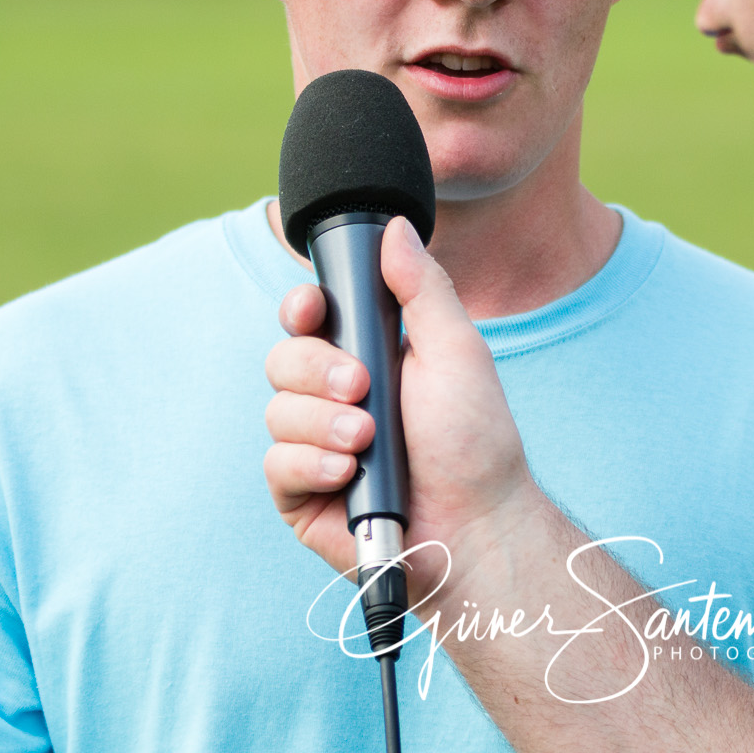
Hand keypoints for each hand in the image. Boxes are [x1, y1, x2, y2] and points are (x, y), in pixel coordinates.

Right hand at [263, 217, 537, 597]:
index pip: (309, 319)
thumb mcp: (455, 349)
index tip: (314, 308)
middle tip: (362, 386)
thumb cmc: (475, 440)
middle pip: (283, 357)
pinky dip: (312, 464)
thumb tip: (395, 228)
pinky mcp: (301, 495)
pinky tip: (348, 474)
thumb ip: (421, 287)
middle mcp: (334, 398)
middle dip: (318, 369)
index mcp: (367, 357)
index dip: (302, 307)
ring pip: (277, 410)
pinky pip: (276, 464)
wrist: (477, 524)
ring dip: (324, 422)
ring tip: (367, 440)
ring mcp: (315, 446)